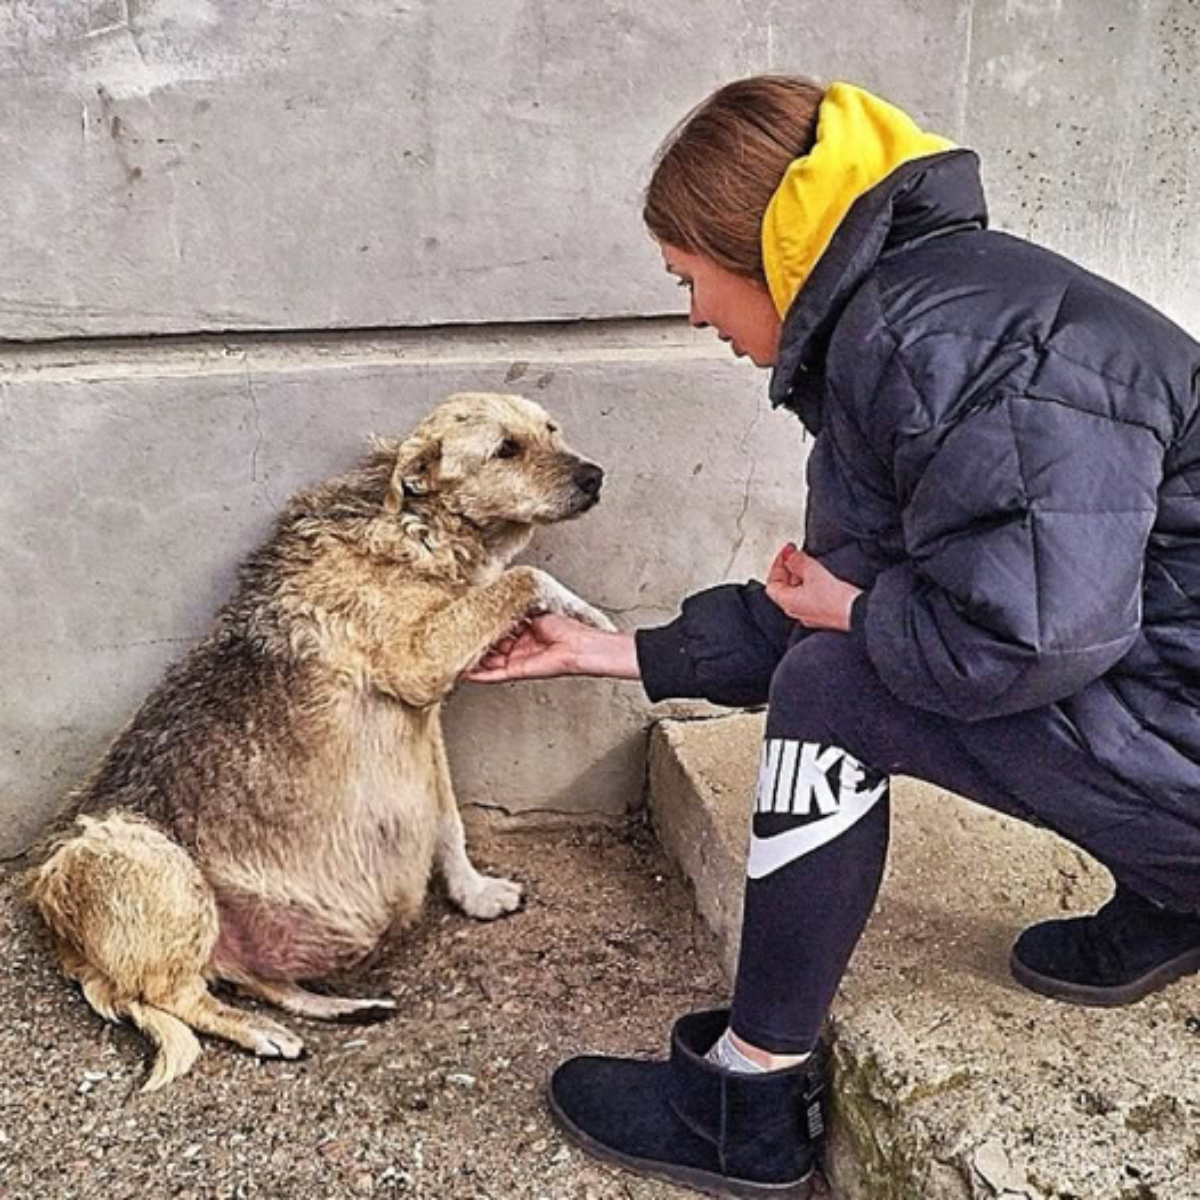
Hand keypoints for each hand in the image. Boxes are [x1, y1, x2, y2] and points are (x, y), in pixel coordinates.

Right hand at [465, 614, 639, 682]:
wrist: (579, 646)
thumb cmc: (566, 628)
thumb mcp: (536, 612)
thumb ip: (517, 610)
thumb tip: (501, 599)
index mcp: (524, 632)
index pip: (498, 630)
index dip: (484, 627)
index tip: (468, 622)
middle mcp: (519, 647)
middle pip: (491, 646)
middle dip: (475, 643)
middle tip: (456, 638)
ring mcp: (517, 660)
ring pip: (489, 662)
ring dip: (473, 659)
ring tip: (453, 655)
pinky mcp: (517, 671)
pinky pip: (494, 674)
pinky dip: (480, 674)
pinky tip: (465, 673)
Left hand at [765, 543, 861, 631]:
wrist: (858, 613)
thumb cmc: (836, 599)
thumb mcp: (813, 572)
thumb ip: (798, 561)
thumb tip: (790, 556)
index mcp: (788, 603)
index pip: (772, 583)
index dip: (777, 564)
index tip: (787, 551)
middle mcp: (796, 611)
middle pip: (784, 587)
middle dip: (789, 568)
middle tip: (796, 554)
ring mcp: (810, 614)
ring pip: (798, 592)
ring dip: (800, 576)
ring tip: (810, 563)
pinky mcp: (823, 614)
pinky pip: (810, 597)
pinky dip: (811, 585)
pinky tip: (821, 577)